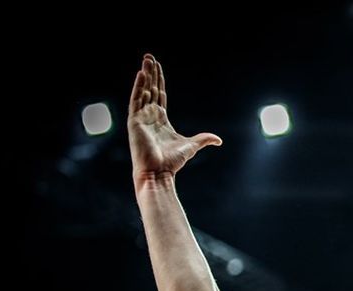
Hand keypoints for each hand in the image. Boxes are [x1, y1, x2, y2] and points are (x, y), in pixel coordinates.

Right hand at [127, 54, 220, 180]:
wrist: (159, 172)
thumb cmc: (172, 161)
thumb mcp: (192, 146)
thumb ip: (203, 139)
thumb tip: (218, 140)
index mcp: (160, 119)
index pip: (159, 95)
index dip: (159, 80)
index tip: (157, 67)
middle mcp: (149, 116)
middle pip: (150, 89)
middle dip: (150, 73)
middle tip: (149, 56)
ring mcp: (140, 117)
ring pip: (142, 91)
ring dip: (144, 75)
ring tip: (146, 60)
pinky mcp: (134, 121)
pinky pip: (136, 100)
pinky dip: (138, 87)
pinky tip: (141, 74)